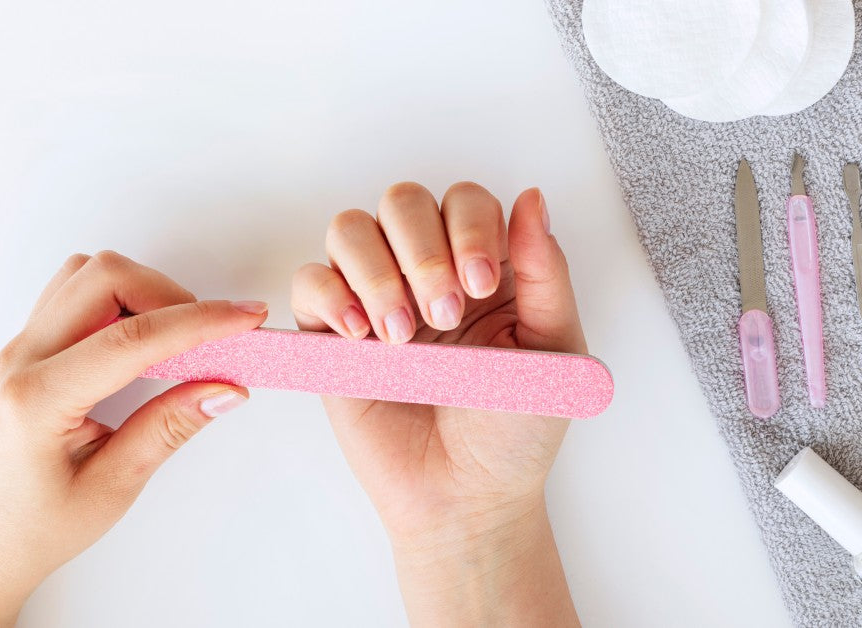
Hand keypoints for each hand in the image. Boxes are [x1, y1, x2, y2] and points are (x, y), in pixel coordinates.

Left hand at [0, 251, 266, 626]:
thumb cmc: (32, 529)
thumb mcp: (112, 487)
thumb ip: (169, 428)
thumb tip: (224, 389)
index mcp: (37, 400)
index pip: (131, 338)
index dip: (198, 321)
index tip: (246, 316)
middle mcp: (20, 361)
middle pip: (104, 277)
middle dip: (170, 294)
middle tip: (213, 336)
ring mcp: (19, 349)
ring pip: (87, 274)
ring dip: (143, 292)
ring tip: (178, 341)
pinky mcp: (27, 349)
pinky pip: (74, 293)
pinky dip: (121, 301)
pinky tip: (144, 342)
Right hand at [292, 182, 582, 626]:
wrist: (468, 496)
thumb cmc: (515, 429)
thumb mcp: (553, 349)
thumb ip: (545, 272)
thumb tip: (532, 199)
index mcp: (484, 265)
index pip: (464, 201)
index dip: (469, 226)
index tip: (481, 283)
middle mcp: (427, 271)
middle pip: (403, 201)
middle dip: (422, 250)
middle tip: (443, 314)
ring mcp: (376, 298)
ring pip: (350, 228)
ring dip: (377, 272)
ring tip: (402, 336)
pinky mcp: (332, 335)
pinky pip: (308, 281)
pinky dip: (329, 295)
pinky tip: (362, 336)